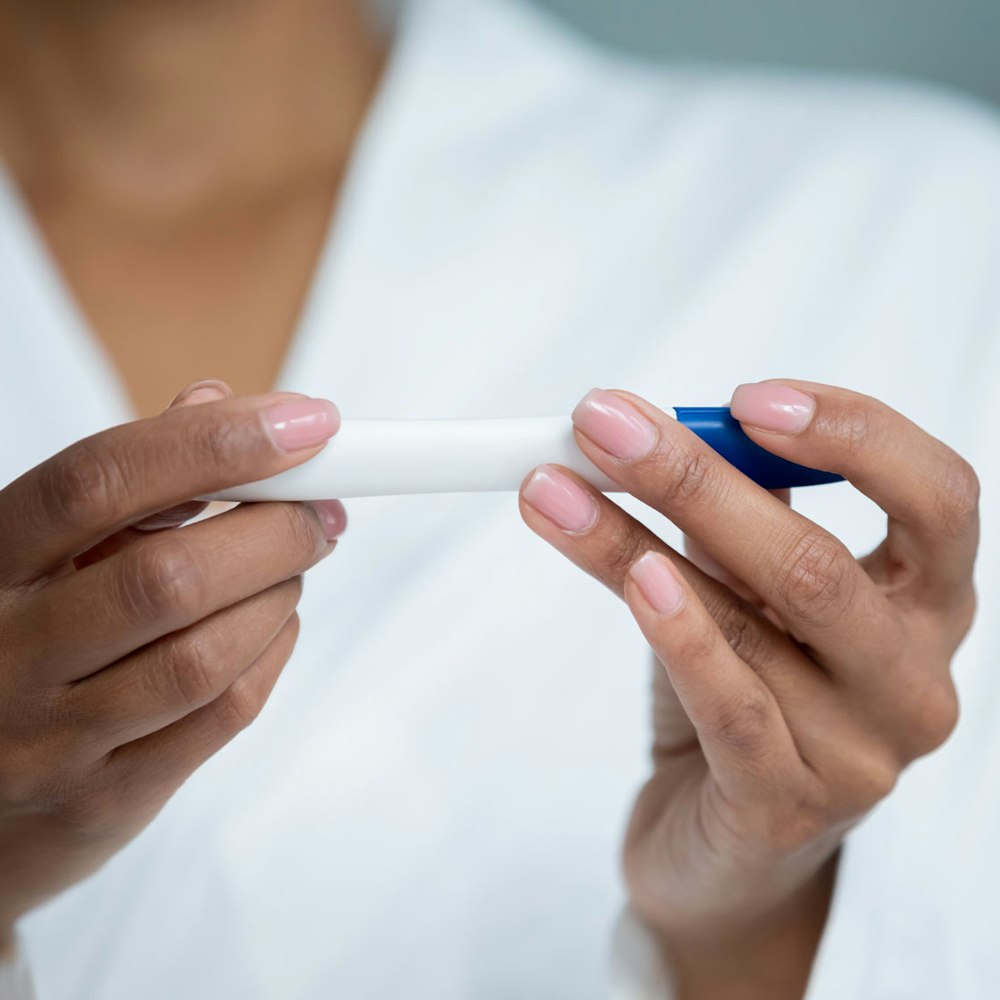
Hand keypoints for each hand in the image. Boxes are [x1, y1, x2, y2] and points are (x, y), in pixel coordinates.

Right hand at [0, 380, 345, 936]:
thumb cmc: (14, 647)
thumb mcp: (37, 553)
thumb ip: (124, 484)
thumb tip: (215, 403)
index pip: (97, 484)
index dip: (211, 444)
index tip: (306, 423)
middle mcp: (3, 656)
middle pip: (169, 576)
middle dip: (275, 530)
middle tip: (322, 506)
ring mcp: (49, 742)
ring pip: (205, 656)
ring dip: (279, 594)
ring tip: (293, 566)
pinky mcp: (104, 802)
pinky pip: (223, 716)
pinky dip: (272, 652)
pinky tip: (274, 623)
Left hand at [519, 381, 977, 997]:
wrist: (720, 847)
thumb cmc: (740, 700)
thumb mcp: (746, 596)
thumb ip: (724, 521)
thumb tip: (652, 432)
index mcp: (925, 604)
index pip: (938, 497)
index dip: (852, 435)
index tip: (745, 399)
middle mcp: (911, 678)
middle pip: (817, 559)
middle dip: (696, 479)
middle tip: (602, 425)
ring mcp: (861, 753)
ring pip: (753, 623)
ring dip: (636, 542)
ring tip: (555, 489)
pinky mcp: (789, 808)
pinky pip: (732, 707)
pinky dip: (677, 633)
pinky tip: (633, 577)